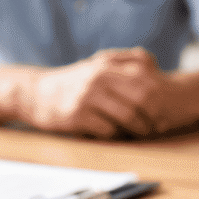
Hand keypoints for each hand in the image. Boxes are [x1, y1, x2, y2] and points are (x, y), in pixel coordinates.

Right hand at [21, 48, 198, 138]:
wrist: (36, 94)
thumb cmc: (73, 82)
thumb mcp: (96, 65)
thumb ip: (122, 63)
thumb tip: (153, 66)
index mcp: (106, 65)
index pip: (145, 79)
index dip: (159, 96)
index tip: (162, 108)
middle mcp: (98, 78)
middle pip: (141, 98)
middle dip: (153, 114)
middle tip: (157, 125)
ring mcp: (87, 97)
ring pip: (127, 116)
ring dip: (138, 129)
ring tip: (141, 133)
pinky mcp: (77, 116)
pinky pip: (108, 130)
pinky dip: (116, 135)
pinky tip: (117, 135)